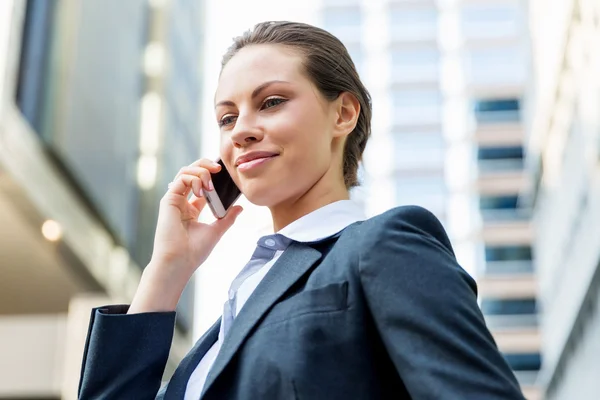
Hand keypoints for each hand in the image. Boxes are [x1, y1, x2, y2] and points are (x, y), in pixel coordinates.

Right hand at [129, 158, 242, 312]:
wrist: (179, 262)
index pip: (201, 184)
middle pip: (191, 173)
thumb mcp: (216, 231)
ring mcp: (174, 200)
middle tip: (220, 168)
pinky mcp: (168, 200)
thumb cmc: (194, 251)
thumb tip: (240, 208)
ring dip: (201, 171)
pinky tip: (203, 191)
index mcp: (191, 209)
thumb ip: (227, 218)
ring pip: (185, 172)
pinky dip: (194, 178)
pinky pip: (181, 179)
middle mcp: (181, 202)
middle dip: (205, 165)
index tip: (225, 174)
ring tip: (211, 183)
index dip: (212, 176)